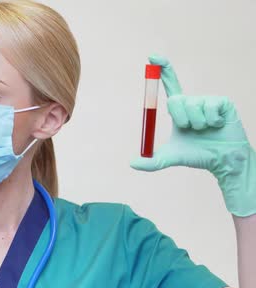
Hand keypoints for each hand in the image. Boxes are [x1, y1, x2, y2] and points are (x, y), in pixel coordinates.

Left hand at [130, 55, 255, 216]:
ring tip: (206, 130)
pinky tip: (218, 126)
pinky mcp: (223, 102)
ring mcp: (207, 100)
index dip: (162, 69)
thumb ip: (151, 162)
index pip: (169, 84)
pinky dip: (211, 122)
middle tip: (189, 130)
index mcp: (179, 108)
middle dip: (180, 119)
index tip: (152, 56)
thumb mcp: (171, 158)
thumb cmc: (197, 155)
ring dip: (196, 124)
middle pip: (176, 100)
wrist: (222, 160)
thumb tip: (131, 163)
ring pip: (193, 106)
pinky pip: (209, 109)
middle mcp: (192, 101)